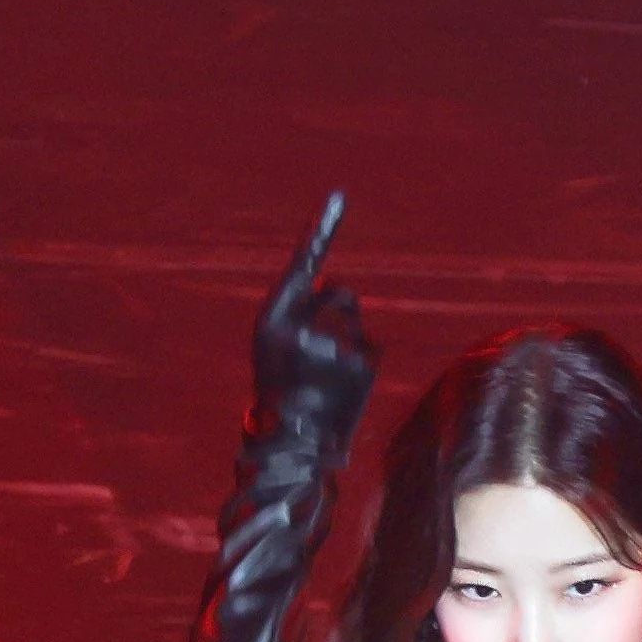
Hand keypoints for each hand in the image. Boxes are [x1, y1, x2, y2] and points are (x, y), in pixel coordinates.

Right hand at [250, 191, 378, 454]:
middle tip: (328, 347)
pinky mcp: (360, 367)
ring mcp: (333, 347)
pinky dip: (362, 368)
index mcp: (272, 319)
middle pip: (339, 295)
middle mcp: (301, 328)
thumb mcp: (277, 346)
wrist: (291, 444)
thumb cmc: (282, 390)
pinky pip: (369, 352)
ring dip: (350, 347)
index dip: (319, 231)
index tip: (339, 197)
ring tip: (330, 381)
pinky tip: (346, 393)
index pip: (300, 266)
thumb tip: (342, 288)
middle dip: (341, 310)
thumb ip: (300, 312)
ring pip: (356, 329)